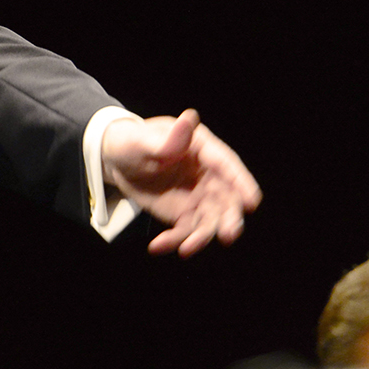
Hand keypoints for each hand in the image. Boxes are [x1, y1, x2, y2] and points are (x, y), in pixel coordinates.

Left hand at [102, 109, 260, 255]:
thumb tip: (190, 119)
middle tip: (228, 235)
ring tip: (186, 249)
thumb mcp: (144, 140)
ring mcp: (197, 196)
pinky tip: (158, 246)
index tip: (252, 202)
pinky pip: (185, 231)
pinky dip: (175, 241)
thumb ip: (169, 138)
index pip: (227, 165)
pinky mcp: (183, 214)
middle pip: (226, 199)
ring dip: (202, 237)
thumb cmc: (133, 141)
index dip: (241, 182)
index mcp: (203, 149)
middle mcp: (207, 175)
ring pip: (209, 220)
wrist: (116, 160)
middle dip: (229, 218)